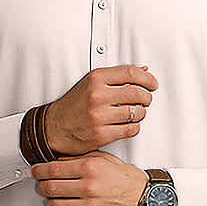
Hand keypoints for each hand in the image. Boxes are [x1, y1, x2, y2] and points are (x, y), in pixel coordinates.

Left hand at [31, 152, 149, 205]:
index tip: (35, 172)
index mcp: (90, 168)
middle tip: (42, 186)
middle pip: (50, 188)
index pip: (52, 170)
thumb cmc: (124, 179)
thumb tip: (58, 161)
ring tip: (53, 200)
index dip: (38, 171)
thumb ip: (80, 158)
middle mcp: (89, 187)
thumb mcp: (103, 159)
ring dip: (50, 203)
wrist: (145, 197)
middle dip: (41, 187)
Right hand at [43, 65, 157, 155]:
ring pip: (136, 112)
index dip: (148, 79)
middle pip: (138, 93)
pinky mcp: (101, 134)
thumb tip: (143, 71)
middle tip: (146, 100)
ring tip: (134, 113)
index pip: (131, 73)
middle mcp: (97, 95)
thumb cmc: (73, 106)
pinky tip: (128, 125)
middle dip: (147, 98)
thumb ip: (116, 77)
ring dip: (140, 114)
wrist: (53, 128)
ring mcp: (99, 116)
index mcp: (96, 79)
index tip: (152, 84)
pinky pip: (131, 130)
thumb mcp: (91, 84)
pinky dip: (134, 127)